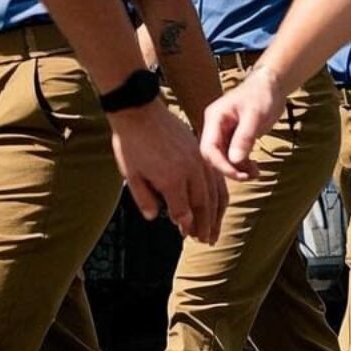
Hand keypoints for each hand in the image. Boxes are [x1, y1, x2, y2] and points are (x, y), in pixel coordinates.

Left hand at [108, 102, 225, 243]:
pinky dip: (219, 193)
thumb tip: (154, 217)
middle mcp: (189, 170)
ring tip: (215, 229)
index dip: (185, 225)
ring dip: (216, 213)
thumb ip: (144, 198)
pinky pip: (216, 176)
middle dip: (205, 225)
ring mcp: (198, 159)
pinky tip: (219, 203)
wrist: (140, 111)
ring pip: (214, 192)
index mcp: (171, 179)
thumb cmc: (131, 143)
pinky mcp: (201, 151)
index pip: (183, 210)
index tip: (186, 234)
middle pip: (202, 204)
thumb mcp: (130, 174)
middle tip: (206, 240)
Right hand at [200, 65, 285, 180]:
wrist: (271, 85)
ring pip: (223, 158)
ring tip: (256, 173)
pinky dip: (242, 165)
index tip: (238, 174)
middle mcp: (215, 126)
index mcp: (214, 118)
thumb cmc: (262, 94)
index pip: (208, 148)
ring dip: (237, 169)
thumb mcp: (255, 115)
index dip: (221, 165)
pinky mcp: (233, 137)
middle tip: (248, 177)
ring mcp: (223, 132)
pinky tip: (254, 169)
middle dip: (229, 169)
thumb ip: (244, 137)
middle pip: (213, 156)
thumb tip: (234, 161)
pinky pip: (232, 156)